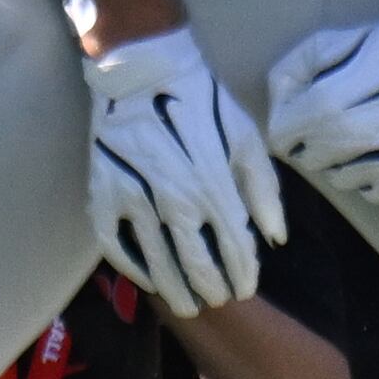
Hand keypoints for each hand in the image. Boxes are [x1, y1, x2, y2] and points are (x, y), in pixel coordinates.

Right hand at [81, 25, 284, 317]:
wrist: (143, 73)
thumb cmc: (203, 105)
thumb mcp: (246, 139)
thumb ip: (264, 192)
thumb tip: (275, 237)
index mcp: (215, 187)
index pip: (235, 250)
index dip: (243, 275)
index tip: (246, 287)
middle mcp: (176, 202)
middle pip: (197, 267)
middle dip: (213, 291)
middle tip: (218, 302)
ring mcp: (135, 202)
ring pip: (158, 266)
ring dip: (177, 291)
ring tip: (189, 305)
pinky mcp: (104, 197)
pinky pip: (116, 247)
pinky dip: (134, 269)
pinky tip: (148, 279)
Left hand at [264, 0, 378, 207]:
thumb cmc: (378, 45)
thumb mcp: (323, 43)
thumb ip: (289, 75)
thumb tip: (279, 110)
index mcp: (328, 104)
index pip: (281, 138)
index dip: (287, 123)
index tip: (302, 112)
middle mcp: (355, 139)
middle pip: (309, 160)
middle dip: (313, 141)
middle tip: (333, 120)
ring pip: (340, 180)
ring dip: (341, 161)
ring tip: (361, 133)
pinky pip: (374, 193)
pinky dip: (372, 179)